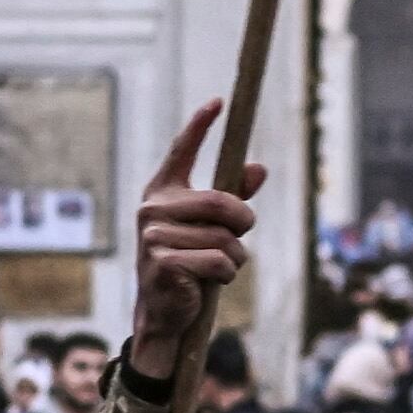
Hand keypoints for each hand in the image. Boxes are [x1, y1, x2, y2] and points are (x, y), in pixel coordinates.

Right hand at [127, 104, 263, 377]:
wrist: (165, 310)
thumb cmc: (190, 263)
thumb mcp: (212, 228)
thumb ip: (234, 198)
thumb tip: (259, 169)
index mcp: (163, 192)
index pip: (182, 151)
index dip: (200, 125)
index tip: (219, 102)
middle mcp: (153, 208)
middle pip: (221, 202)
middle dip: (243, 222)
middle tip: (242, 236)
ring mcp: (154, 235)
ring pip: (224, 237)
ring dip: (235, 256)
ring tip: (220, 267)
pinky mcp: (162, 262)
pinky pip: (218, 261)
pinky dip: (226, 273)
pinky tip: (208, 281)